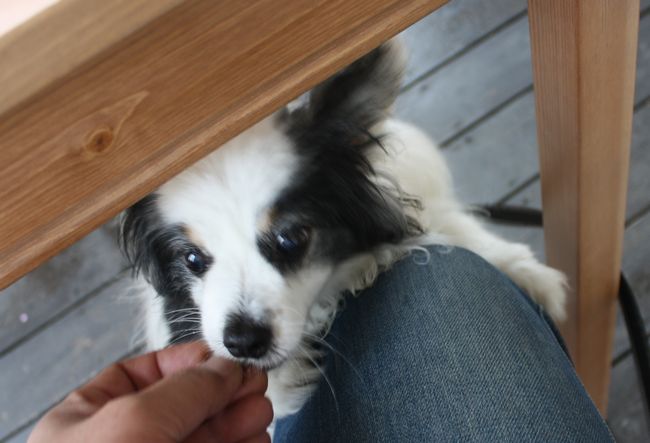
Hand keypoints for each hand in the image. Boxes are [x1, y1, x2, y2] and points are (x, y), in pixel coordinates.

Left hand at [28, 341, 272, 442]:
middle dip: (223, 392)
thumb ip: (183, 389)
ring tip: (262, 410)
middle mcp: (122, 441)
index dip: (189, 363)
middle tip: (256, 382)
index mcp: (88, 418)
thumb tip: (225, 366)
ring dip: (237, 420)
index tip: (226, 359)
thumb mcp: (132, 424)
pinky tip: (257, 437)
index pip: (143, 375)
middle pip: (182, 405)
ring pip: (204, 434)